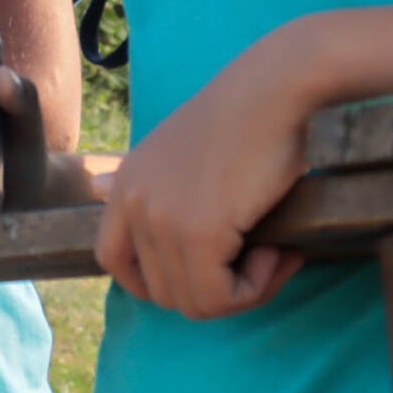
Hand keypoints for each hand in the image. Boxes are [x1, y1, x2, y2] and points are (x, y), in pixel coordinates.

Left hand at [95, 19, 325, 318]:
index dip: (157, 281)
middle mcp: (131, 203)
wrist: (275, 89)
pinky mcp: (197, 232)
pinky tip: (280, 252)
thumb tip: (121, 211)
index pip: (112, 262)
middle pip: (160, 292)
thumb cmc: (246, 121)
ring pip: (195, 302)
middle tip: (259, 259)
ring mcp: (160, 219)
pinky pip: (220, 297)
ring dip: (242, 290)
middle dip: (213, 290)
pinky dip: (256, 288)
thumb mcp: (184, 156)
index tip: (206, 270)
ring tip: (274, 253)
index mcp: (125, 185)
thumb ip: (159, 192)